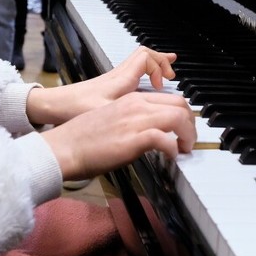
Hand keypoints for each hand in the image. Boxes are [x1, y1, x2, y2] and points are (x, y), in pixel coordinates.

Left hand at [26, 46, 177, 125]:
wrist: (51, 107)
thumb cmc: (73, 108)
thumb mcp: (104, 114)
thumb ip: (129, 119)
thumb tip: (156, 131)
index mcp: (121, 79)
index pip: (146, 58)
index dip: (161, 65)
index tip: (167, 82)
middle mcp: (117, 76)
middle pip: (144, 55)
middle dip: (161, 62)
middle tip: (172, 75)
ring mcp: (112, 81)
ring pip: (137, 64)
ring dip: (152, 68)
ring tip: (165, 78)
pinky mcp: (106, 89)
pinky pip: (130, 75)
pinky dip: (142, 77)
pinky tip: (144, 91)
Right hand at [41, 89, 195, 180]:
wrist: (64, 148)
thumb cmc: (83, 139)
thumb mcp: (113, 120)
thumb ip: (132, 122)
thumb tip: (149, 135)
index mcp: (132, 99)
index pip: (170, 98)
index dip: (184, 114)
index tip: (184, 129)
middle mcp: (136, 105)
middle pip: (180, 105)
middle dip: (191, 124)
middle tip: (189, 140)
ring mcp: (135, 120)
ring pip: (178, 117)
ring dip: (188, 135)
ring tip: (185, 149)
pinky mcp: (132, 139)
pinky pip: (164, 138)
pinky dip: (173, 148)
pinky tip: (171, 157)